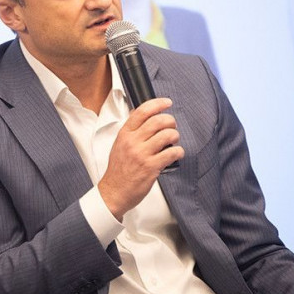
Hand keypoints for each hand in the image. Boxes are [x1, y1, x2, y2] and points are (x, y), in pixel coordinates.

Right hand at [98, 98, 183, 220]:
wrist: (114, 191)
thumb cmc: (118, 170)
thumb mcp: (119, 145)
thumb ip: (130, 131)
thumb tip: (142, 115)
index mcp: (124, 134)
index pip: (141, 111)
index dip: (157, 103)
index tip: (167, 102)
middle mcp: (132, 142)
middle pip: (158, 121)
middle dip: (170, 121)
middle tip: (172, 126)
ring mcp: (142, 154)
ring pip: (167, 135)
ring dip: (175, 136)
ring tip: (173, 141)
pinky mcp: (151, 167)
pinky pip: (172, 152)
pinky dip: (178, 152)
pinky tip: (176, 154)